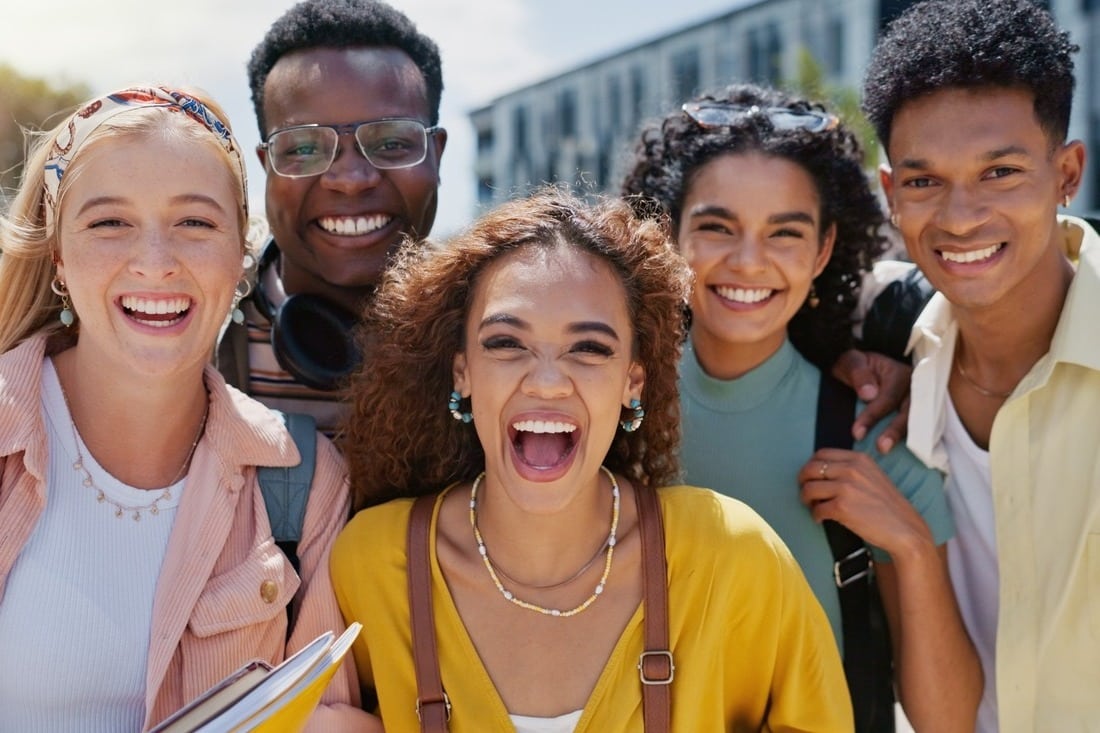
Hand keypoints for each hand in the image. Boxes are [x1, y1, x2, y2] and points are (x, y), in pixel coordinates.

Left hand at [798, 448, 931, 557]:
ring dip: (806, 500)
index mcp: (859, 459)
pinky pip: (816, 509)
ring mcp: (846, 488)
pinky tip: (821, 519)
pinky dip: (815, 515)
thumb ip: (852, 470)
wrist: (906, 529)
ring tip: (813, 507)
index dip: (810, 465)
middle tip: (805, 492)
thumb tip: (823, 473)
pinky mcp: (842, 507)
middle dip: (802, 481)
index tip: (810, 476)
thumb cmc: (888, 507)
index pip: (821, 453)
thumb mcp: (873, 476)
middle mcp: (851, 469)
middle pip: (810, 469)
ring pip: (809, 489)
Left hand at [830, 349, 911, 452]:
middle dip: (895, 431)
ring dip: (903, 438)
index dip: (873, 416)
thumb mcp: (851, 363)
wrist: (861, 368)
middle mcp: (914, 388)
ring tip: (888, 452)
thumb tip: (869, 395)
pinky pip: (918, 428)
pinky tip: (899, 452)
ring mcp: (919, 401)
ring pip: (917, 422)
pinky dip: (911, 440)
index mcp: (899, 373)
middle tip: (881, 448)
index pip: (888, 398)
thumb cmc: (856, 366)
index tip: (856, 433)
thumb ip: (859, 375)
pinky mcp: (918, 413)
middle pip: (909, 412)